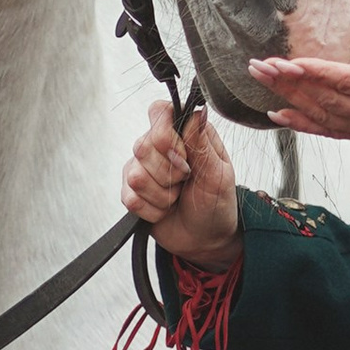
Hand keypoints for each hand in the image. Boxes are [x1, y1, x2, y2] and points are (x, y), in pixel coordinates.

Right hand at [122, 100, 242, 269]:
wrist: (207, 238)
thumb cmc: (217, 203)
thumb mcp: (219, 174)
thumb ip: (203, 143)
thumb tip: (196, 111)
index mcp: (182, 133)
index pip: (158, 111)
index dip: (166, 136)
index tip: (184, 157)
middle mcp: (156, 147)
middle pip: (143, 146)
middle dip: (170, 173)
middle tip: (186, 181)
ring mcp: (140, 169)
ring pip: (136, 176)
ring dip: (163, 195)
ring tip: (177, 197)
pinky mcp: (130, 193)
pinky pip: (130, 198)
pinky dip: (153, 210)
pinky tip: (165, 210)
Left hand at [253, 41, 349, 146]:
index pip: (349, 81)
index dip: (316, 72)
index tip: (288, 62)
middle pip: (326, 98)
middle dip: (290, 83)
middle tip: (258, 66)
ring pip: (322, 115)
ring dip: (289, 99)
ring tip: (261, 80)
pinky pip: (329, 131)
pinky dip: (302, 125)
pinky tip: (278, 116)